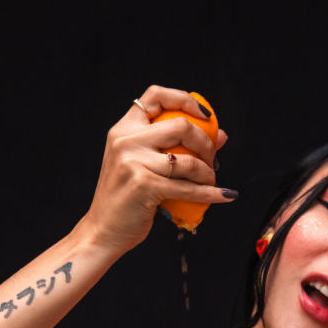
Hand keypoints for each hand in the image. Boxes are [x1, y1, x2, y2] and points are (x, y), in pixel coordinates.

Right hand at [81, 85, 233, 254]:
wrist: (103, 230)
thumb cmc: (126, 198)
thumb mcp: (141, 165)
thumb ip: (175, 146)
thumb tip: (222, 136)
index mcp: (123, 130)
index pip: (155, 96)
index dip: (184, 99)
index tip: (205, 116)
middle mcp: (125, 141)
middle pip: (180, 126)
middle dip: (206, 142)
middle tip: (212, 159)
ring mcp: (133, 162)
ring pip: (188, 160)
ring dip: (208, 173)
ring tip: (211, 180)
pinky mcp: (144, 186)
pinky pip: (188, 188)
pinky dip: (211, 193)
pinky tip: (225, 195)